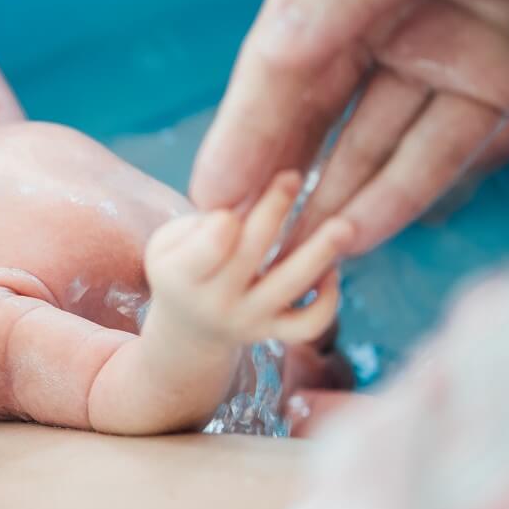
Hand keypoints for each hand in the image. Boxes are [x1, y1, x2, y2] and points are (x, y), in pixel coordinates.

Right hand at [145, 172, 351, 344]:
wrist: (187, 331)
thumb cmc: (180, 271)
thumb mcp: (165, 245)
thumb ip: (196, 224)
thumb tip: (241, 211)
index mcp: (181, 275)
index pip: (206, 250)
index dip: (221, 227)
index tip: (230, 209)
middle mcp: (216, 301)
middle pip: (250, 254)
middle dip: (273, 211)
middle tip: (292, 177)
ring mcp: (248, 319)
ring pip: (289, 287)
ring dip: (320, 254)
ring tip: (343, 226)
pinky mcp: (274, 332)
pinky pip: (309, 323)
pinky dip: (328, 300)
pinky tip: (331, 270)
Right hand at [190, 0, 508, 254]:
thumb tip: (272, 53)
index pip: (278, 59)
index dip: (244, 129)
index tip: (211, 192)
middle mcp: (377, 12)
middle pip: (313, 108)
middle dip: (276, 175)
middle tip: (238, 239)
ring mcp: (436, 52)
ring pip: (371, 141)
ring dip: (333, 199)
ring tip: (294, 256)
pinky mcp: (494, 84)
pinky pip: (439, 149)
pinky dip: (401, 195)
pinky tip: (360, 235)